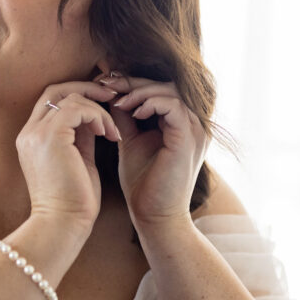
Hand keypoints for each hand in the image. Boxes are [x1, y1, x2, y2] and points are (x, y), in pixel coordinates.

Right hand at [16, 81, 122, 229]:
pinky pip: (77, 108)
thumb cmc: (73, 201)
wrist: (62, 225)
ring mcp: (36, 133)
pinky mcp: (50, 137)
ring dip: (97, 109)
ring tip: (112, 131)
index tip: (102, 104)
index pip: (51, 100)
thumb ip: (81, 136)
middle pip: (56, 89)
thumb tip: (95, 118)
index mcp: (32, 138)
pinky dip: (97, 116)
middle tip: (112, 97)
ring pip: (70, 98)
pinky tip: (108, 134)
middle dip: (87, 89)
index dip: (78, 95)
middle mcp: (29, 132)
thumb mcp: (78, 160)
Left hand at [102, 75, 208, 225]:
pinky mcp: (189, 139)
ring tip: (117, 101)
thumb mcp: (131, 142)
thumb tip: (110, 93)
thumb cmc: (144, 186)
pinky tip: (132, 111)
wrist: (154, 218)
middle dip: (133, 82)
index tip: (105, 84)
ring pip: (170, 90)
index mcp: (181, 124)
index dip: (133, 83)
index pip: (160, 89)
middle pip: (166, 84)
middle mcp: (193, 124)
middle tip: (106, 84)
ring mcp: (195, 130)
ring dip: (139, 91)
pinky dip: (151, 103)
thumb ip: (125, 117)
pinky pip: (173, 106)